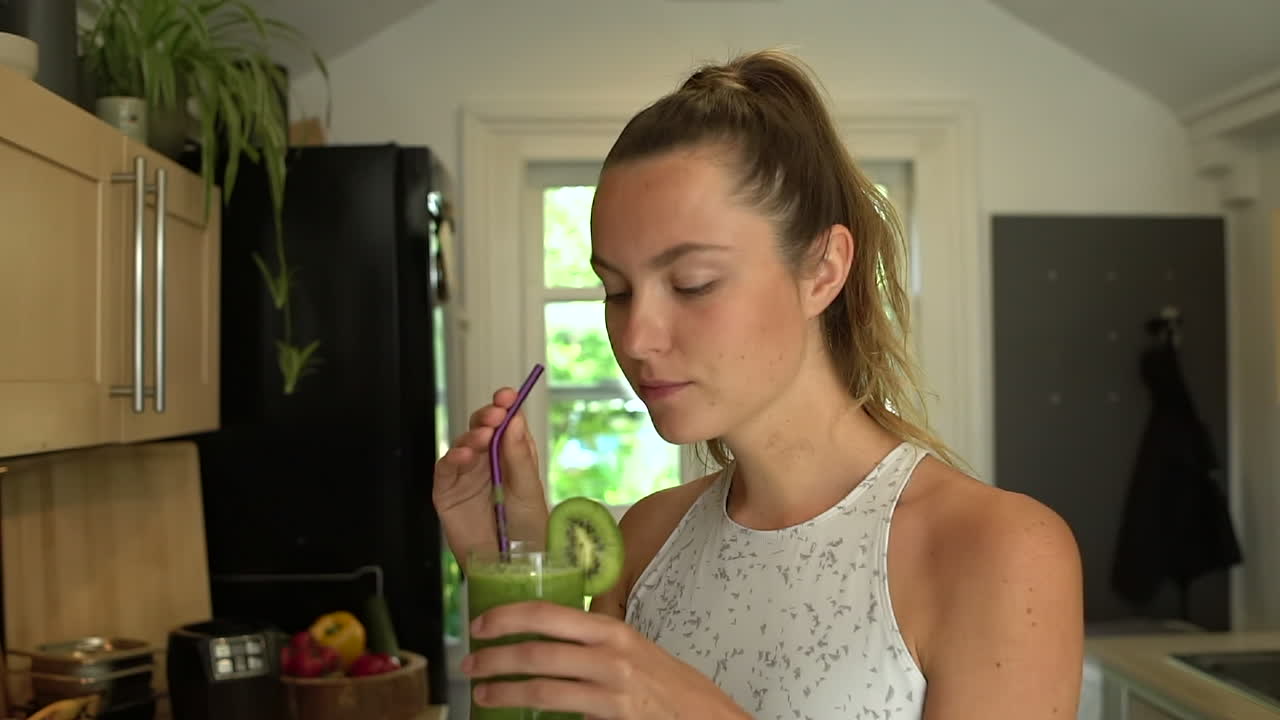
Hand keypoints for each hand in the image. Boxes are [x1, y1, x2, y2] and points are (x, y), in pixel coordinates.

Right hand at [433, 388, 547, 569]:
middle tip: (495, 412)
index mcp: (511, 457)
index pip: (506, 424)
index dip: (506, 406)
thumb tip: (514, 419)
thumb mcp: (529, 490)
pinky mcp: (447, 494)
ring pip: (462, 445)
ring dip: (471, 437)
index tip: (508, 394)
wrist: (512, 569)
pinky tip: (463, 456)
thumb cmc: (527, 532)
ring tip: (483, 438)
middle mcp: (486, 463)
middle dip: (487, 417)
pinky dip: (452, 459)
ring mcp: (465, 478)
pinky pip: (444, 470)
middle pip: (481, 429)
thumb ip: (519, 456)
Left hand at [464, 602, 749, 719]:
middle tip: (468, 663)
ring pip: (542, 687)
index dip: (506, 617)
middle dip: (494, 657)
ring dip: (503, 691)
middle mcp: (609, 652)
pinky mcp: (613, 716)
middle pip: (537, 650)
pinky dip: (532, 714)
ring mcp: (611, 687)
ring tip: (481, 694)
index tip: (479, 624)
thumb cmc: (664, 683)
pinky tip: (516, 717)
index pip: (547, 613)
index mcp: (609, 628)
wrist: (703, 714)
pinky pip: (560, 714)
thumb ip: (592, 641)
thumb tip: (546, 636)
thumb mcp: (629, 649)